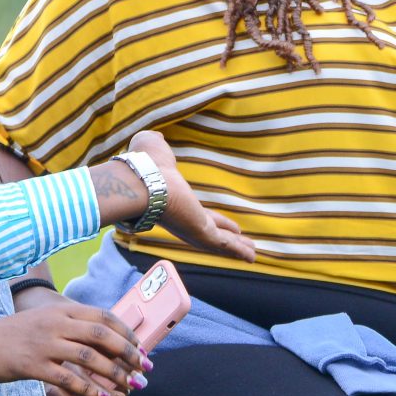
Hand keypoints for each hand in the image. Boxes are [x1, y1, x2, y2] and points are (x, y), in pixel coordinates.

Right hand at [0, 302, 145, 395]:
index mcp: (62, 310)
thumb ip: (72, 325)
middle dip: (129, 354)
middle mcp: (56, 323)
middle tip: (144, 370)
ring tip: (130, 389)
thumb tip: (105, 338)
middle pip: (103, 335)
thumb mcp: (45, 322)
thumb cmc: (14, 336)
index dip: (128, 334)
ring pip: (89, 358)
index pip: (105, 317)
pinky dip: (89, 390)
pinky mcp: (32, 365)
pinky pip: (68, 379)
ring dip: (114, 374)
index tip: (142, 350)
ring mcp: (44, 343)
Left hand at [127, 130, 257, 261]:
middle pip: (212, 233)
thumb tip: (155, 137)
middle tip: (242, 242)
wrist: (142, 181)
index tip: (218, 224)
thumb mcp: (153, 148)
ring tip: (253, 254)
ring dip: (237, 248)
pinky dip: (239, 252)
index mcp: (176, 205)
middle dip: (228, 238)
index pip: (198, 216)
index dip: (211, 220)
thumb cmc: (145, 164)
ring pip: (221, 243)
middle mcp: (184, 221)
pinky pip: (224, 245)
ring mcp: (193, 230)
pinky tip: (253, 257)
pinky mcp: (200, 234)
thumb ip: (156, 144)